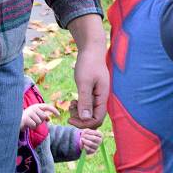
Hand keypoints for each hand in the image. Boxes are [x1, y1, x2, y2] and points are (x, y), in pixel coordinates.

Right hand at [21, 102, 59, 129]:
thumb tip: (49, 119)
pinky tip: (29, 125)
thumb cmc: (29, 117)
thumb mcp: (36, 115)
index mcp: (37, 106)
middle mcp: (33, 108)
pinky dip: (32, 127)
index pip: (47, 107)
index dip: (53, 110)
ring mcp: (29, 113)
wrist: (16, 119)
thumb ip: (43, 115)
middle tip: (35, 121)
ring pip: (39, 122)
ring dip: (36, 124)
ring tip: (31, 123)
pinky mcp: (25, 119)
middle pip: (44, 116)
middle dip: (41, 121)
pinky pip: (34, 125)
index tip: (59, 115)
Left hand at [67, 14, 108, 128]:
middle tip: (70, 110)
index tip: (70, 119)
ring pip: (91, 113)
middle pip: (94, 118)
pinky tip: (74, 100)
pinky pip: (89, 105)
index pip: (97, 119)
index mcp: (103, 96)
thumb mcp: (84, 82)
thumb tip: (85, 119)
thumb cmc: (88, 63)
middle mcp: (102, 98)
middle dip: (81, 119)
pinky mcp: (94, 92)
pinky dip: (81, 106)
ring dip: (80, 113)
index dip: (84, 124)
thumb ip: (85, 101)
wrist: (91, 49)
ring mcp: (98, 95)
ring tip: (72, 104)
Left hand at [79, 128, 102, 154]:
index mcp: (100, 135)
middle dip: (87, 136)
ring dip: (85, 141)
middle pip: (94, 138)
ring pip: (91, 144)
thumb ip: (86, 131)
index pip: (96, 133)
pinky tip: (82, 143)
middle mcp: (100, 141)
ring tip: (81, 139)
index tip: (84, 131)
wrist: (87, 143)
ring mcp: (97, 146)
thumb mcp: (88, 131)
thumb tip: (83, 132)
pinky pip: (89, 149)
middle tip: (82, 135)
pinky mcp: (93, 151)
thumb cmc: (88, 135)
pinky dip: (84, 146)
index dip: (89, 132)